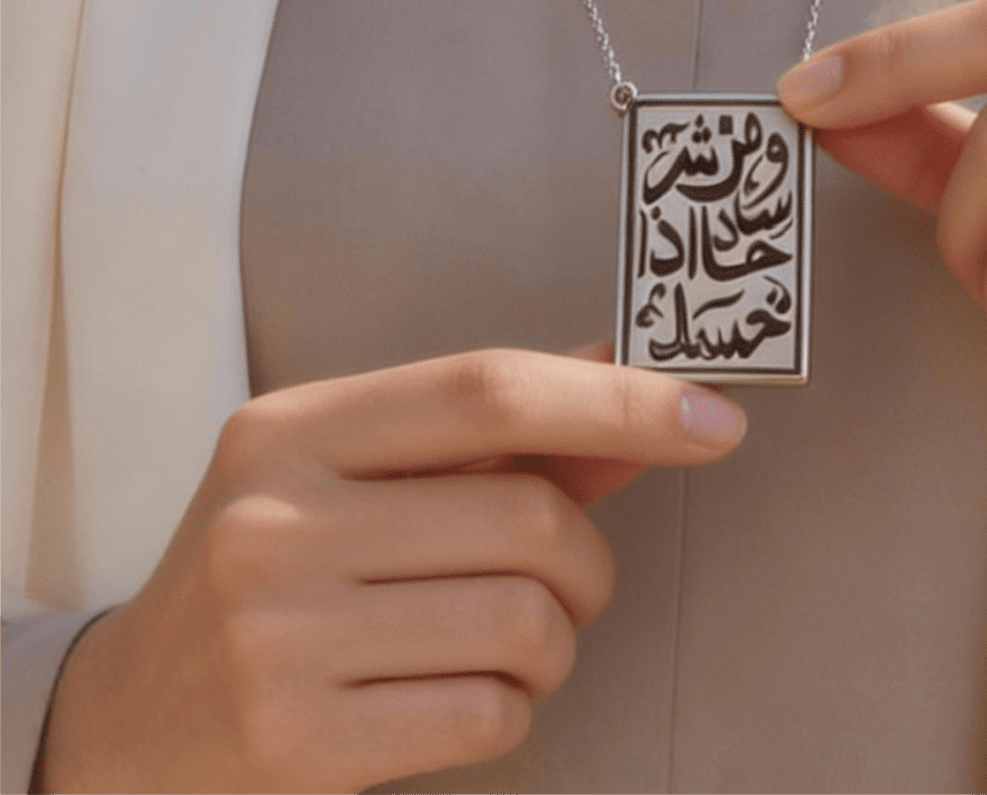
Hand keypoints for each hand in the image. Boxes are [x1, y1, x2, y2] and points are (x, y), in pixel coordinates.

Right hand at [37, 350, 745, 793]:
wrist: (128, 721)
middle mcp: (277, 521)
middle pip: (528, 515)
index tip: (713, 417)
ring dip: (556, 638)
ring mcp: (280, 637)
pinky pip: (491, 714)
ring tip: (507, 638)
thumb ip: (498, 434)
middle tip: (565, 574)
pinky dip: (514, 707)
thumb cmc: (274, 573)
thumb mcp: (355, 476)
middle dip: (586, 556)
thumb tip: (638, 386)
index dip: (618, 398)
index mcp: (293, 428)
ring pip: (525, 621)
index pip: (487, 388)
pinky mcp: (299, 745)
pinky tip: (462, 694)